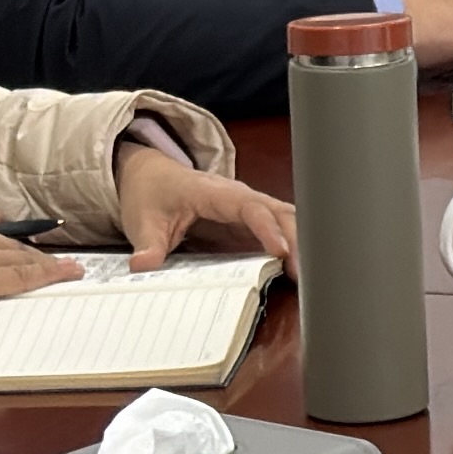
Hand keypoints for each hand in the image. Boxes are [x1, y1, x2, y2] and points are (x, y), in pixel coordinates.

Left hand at [106, 124, 295, 275]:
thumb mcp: (142, 221)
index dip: (267, 229)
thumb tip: (143, 266)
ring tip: (310, 277)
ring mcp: (248, 210)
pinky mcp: (249, 223)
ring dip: (300, 244)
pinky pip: (279, 231)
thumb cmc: (151, 193)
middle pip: (279, 212)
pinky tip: (300, 271)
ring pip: (285, 220)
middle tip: (305, 273)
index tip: (280, 252)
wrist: (151, 176)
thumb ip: (147, 244)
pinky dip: (293, 247)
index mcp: (215, 193)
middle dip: (296, 239)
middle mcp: (239, 198)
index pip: (249, 208)